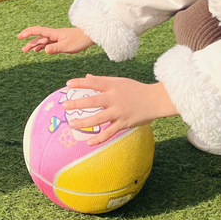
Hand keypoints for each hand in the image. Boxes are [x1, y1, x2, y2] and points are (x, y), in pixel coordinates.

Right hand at [18, 26, 93, 54]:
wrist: (90, 35)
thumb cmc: (79, 40)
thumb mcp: (67, 46)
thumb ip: (55, 48)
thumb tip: (44, 50)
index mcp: (54, 34)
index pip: (38, 31)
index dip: (28, 33)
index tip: (20, 36)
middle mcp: (54, 34)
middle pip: (38, 36)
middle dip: (28, 40)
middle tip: (20, 45)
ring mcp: (57, 37)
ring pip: (42, 40)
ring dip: (34, 44)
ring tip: (26, 50)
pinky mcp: (60, 41)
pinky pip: (48, 43)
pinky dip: (42, 46)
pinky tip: (38, 50)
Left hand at [62, 75, 177, 145]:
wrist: (156, 100)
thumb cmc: (136, 89)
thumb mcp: (120, 81)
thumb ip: (103, 81)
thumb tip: (87, 77)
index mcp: (113, 86)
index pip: (93, 82)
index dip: (80, 83)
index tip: (68, 84)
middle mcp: (115, 98)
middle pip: (93, 101)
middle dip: (77, 103)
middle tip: (64, 105)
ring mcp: (119, 112)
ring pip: (98, 118)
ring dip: (84, 122)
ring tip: (71, 124)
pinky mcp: (124, 123)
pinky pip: (109, 133)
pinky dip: (99, 138)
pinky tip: (88, 142)